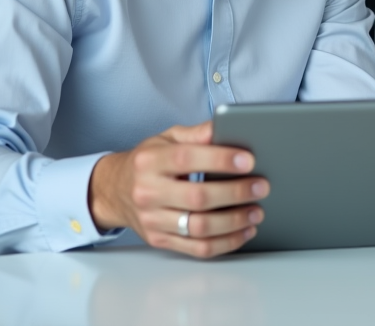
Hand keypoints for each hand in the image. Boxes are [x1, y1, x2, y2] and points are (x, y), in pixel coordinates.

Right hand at [89, 121, 267, 257]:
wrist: (113, 190)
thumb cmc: (147, 162)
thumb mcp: (166, 138)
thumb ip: (197, 134)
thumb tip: (226, 125)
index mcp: (150, 161)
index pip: (187, 159)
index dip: (220, 160)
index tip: (249, 160)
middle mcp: (148, 192)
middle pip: (197, 197)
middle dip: (235, 193)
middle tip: (261, 186)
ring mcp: (152, 220)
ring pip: (199, 228)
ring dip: (234, 222)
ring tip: (257, 211)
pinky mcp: (159, 240)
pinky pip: (197, 248)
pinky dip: (226, 242)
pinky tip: (244, 231)